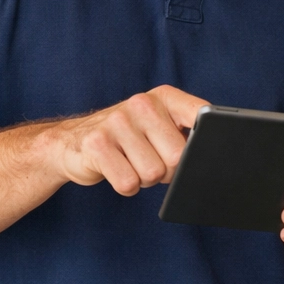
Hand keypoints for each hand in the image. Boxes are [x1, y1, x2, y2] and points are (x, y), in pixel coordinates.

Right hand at [46, 85, 206, 195]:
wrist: (72, 142)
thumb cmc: (129, 139)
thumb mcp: (158, 126)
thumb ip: (185, 134)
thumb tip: (211, 158)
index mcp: (164, 97)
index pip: (201, 115)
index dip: (207, 139)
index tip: (207, 151)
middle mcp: (142, 104)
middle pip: (177, 157)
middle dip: (169, 171)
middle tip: (152, 161)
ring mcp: (118, 122)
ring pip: (153, 174)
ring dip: (145, 179)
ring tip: (132, 162)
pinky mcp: (97, 144)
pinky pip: (129, 183)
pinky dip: (127, 186)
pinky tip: (117, 169)